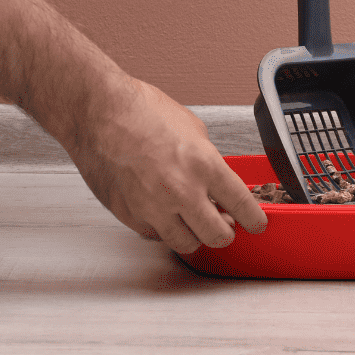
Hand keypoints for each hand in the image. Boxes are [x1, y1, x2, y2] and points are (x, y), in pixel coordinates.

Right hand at [62, 75, 267, 253]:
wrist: (98, 111)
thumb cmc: (139, 110)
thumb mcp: (191, 127)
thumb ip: (208, 159)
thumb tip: (215, 180)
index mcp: (203, 164)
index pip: (241, 205)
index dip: (254, 220)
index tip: (256, 223)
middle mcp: (181, 191)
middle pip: (218, 236)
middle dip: (225, 232)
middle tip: (225, 225)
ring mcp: (153, 207)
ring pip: (186, 244)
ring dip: (194, 235)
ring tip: (193, 222)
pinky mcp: (129, 215)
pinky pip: (155, 234)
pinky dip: (163, 228)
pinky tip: (163, 212)